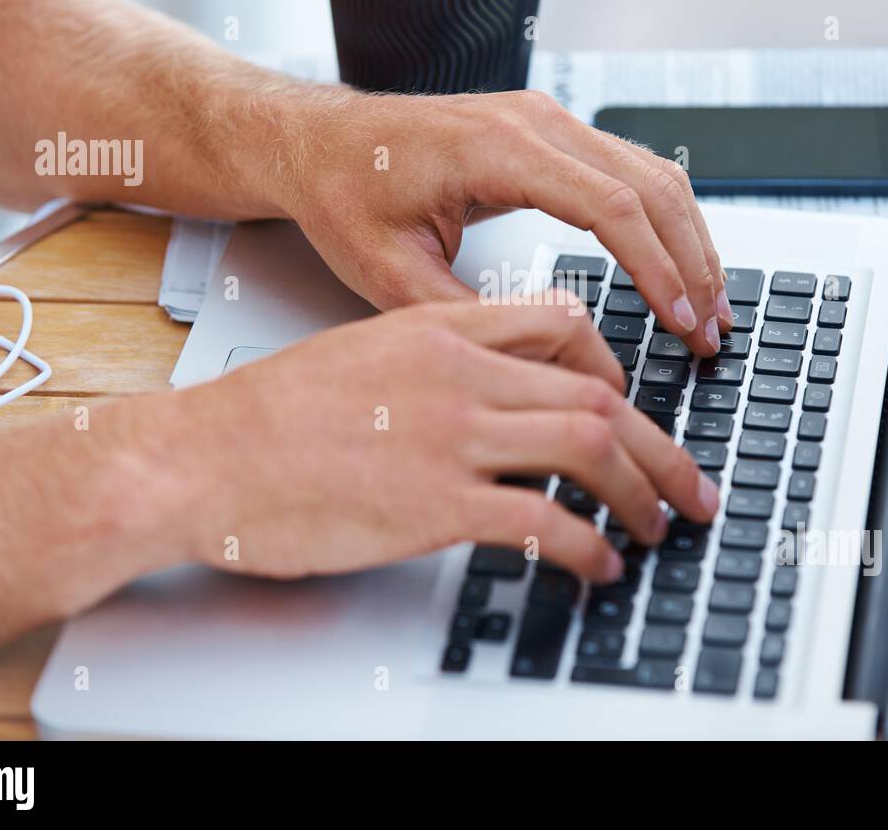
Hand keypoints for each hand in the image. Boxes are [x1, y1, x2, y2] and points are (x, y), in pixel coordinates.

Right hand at [181, 298, 719, 581]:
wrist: (198, 457)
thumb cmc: (266, 416)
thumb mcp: (361, 354)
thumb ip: (434, 362)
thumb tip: (493, 391)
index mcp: (439, 328)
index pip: (563, 323)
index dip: (614, 370)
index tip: (629, 411)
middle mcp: (458, 373)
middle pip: (599, 397)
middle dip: (662, 448)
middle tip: (689, 485)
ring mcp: (451, 437)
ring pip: (589, 449)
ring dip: (641, 494)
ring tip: (656, 527)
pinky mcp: (435, 504)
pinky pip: (544, 521)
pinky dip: (588, 544)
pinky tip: (598, 564)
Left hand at [267, 88, 733, 356]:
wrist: (317, 142)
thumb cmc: (343, 193)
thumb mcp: (390, 274)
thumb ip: (468, 316)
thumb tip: (540, 358)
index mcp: (497, 149)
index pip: (612, 207)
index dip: (659, 271)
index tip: (682, 324)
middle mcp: (533, 121)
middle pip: (651, 185)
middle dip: (693, 261)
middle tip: (713, 329)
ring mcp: (544, 119)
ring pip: (652, 171)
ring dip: (688, 239)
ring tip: (709, 305)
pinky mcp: (546, 132)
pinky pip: (628, 168)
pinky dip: (662, 219)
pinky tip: (674, 262)